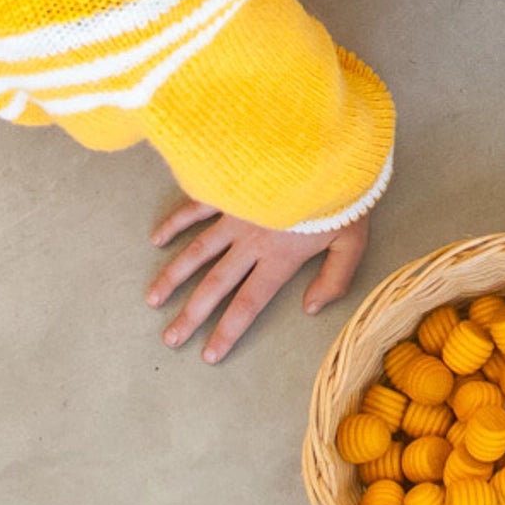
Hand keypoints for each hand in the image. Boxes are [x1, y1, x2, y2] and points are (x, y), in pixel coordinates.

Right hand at [146, 199, 368, 362]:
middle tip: (170, 339)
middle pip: (215, 285)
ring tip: (153, 299)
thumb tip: (309, 308)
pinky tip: (157, 238)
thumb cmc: (346, 196)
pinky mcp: (232, 189)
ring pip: (198, 251)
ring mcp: (237, 214)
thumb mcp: (352, 242)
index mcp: (279, 258)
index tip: (208, 355)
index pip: (248, 303)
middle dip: (191, 315)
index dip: (227, 331)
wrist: (330, 150)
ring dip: (174, 276)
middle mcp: (251, 241)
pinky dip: (176, 222)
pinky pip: (198, 207)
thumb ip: (334, 280)